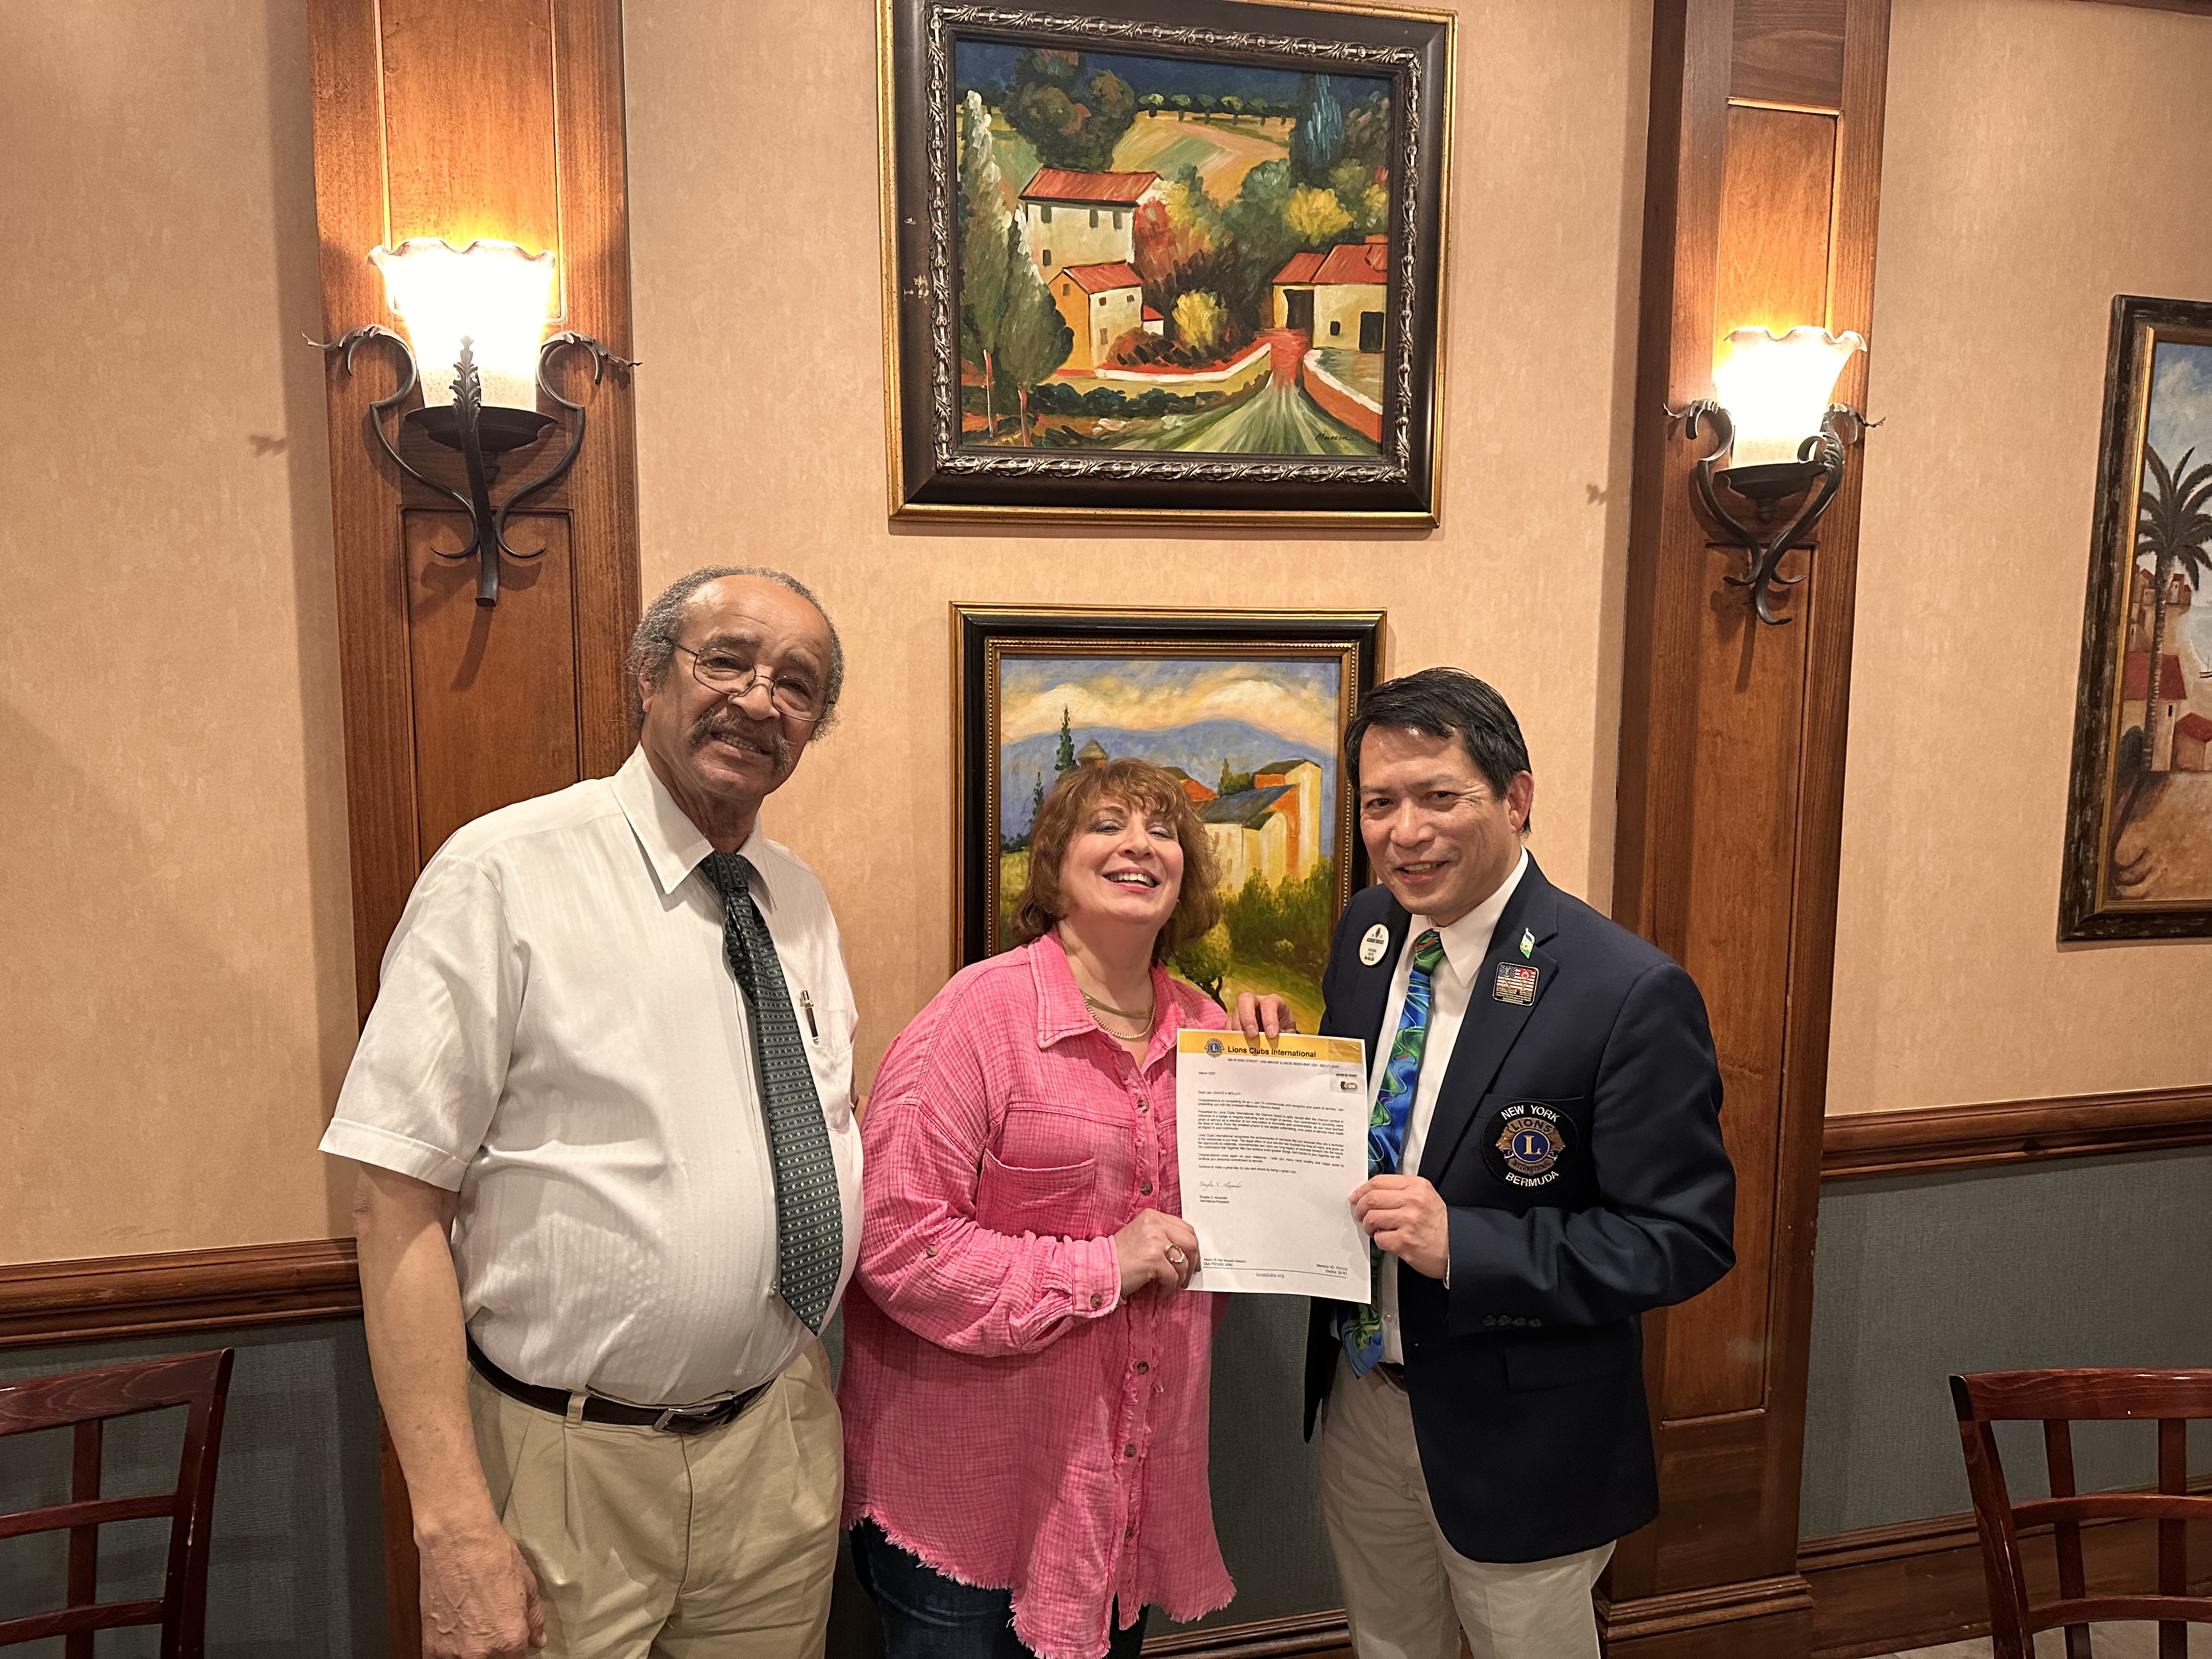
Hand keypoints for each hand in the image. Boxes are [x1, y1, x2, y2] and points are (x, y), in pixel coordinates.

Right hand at [418, 1519, 544, 1657]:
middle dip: (496, 1648)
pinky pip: (444, 1657)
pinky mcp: (429, 1646)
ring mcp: (452, 1651)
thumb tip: (537, 1640)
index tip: (512, 1637)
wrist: (455, 1540)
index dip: (516, 1646)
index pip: (517, 1658)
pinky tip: (456, 1625)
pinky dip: (451, 1647)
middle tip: (491, 1623)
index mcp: (509, 1639)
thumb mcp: (527, 1585)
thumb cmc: (490, 1556)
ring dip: (472, 1648)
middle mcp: (480, 1652)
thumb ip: (533, 1619)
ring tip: (472, 1622)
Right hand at [1112, 1208, 1200, 1300]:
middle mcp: (1155, 1224)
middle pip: (1191, 1243)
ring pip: (1184, 1263)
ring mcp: (1155, 1240)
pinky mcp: (1153, 1259)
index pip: (1186, 1228)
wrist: (1099, 1268)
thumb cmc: (1120, 1256)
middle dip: (1193, 1263)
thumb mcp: (1142, 1235)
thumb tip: (1186, 1251)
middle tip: (1187, 1276)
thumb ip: (1162, 1235)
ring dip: (1180, 1279)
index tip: (1191, 1260)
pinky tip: (1161, 1293)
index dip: (1192, 1247)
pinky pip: (1173, 1277)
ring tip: (1170, 1287)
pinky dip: (1169, 1289)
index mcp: (1153, 1216)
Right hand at [1232, 993, 1299, 1039]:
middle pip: (1246, 999)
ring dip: (1238, 1028)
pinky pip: (1228, 1024)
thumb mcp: (1288, 1034)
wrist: (1281, 1036)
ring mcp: (1244, 1010)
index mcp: (1274, 1002)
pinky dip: (1231, 1033)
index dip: (1269, 1018)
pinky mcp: (1235, 1020)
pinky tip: (1236, 1043)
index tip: (1272, 1035)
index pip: (1269, 1003)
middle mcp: (1257, 1002)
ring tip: (1245, 1044)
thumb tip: (1274, 1048)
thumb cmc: (1285, 1032)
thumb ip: (1282, 1038)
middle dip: (1248, 1018)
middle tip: (1252, 1035)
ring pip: (1235, 1012)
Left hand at [1352, 1175, 1449, 1280]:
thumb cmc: (1439, 1224)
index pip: (1379, 1181)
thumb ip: (1402, 1191)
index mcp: (1416, 1186)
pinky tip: (1387, 1240)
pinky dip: (1379, 1240)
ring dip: (1368, 1226)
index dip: (1362, 1189)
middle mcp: (1413, 1201)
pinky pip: (1379, 1238)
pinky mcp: (1404, 1242)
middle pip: (1371, 1199)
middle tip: (1360, 1214)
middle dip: (1360, 1208)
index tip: (1356, 1196)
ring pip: (1372, 1218)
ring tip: (1374, 1229)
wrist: (1456, 1247)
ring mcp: (1408, 1221)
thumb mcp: (1426, 1197)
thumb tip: (1372, 1193)